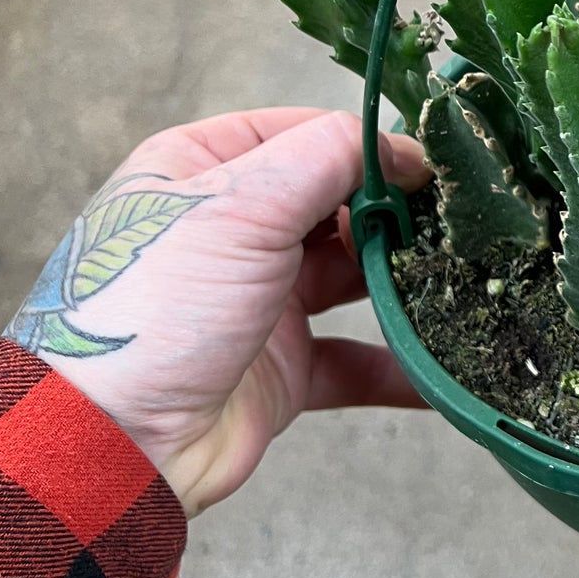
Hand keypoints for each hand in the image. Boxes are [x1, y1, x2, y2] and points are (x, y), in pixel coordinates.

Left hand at [4, 109, 429, 515]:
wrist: (116, 443)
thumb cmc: (155, 309)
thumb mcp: (239, 205)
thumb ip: (326, 158)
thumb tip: (400, 148)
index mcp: (204, 172)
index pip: (304, 135)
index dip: (368, 146)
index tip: (429, 168)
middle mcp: (233, 231)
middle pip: (336, 205)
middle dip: (395, 215)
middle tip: (450, 227)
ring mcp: (260, 301)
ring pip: (352, 278)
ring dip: (404, 281)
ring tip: (462, 279)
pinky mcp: (282, 369)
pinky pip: (355, 360)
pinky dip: (400, 365)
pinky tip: (447, 364)